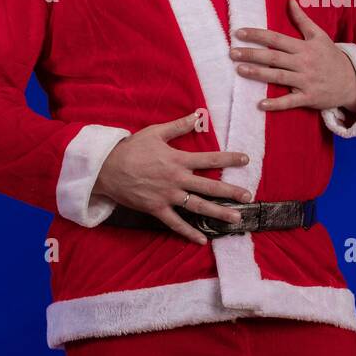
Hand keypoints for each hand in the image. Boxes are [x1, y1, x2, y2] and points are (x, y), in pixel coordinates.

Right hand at [92, 111, 253, 244]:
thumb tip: (198, 114)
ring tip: (236, 219)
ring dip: (218, 213)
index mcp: (178, 159)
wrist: (106, 168)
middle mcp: (177, 179)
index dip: (229, 158)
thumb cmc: (131, 148)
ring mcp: (167, 196)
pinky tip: (202, 240)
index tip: (246, 159)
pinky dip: (189, 233)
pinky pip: (176, 223)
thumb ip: (179, 125)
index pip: (210, 158)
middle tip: (248, 196)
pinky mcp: (156, 209)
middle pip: (209, 186)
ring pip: (198, 206)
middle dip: (231, 191)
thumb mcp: (155, 132)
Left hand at [231, 0, 355, 114]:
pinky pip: (290, 102)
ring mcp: (306, 81)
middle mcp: (303, 63)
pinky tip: (260, 104)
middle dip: (252, 54)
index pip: (277, 39)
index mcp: (304, 47)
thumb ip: (303, 20)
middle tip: (232, 53)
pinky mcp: (308, 98)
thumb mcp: (319, 36)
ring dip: (258, 74)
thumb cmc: (332, 57)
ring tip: (240, 70)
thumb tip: (290, 1)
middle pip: (274, 57)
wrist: (352, 81)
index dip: (257, 35)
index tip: (239, 33)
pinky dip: (276, 104)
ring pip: (278, 77)